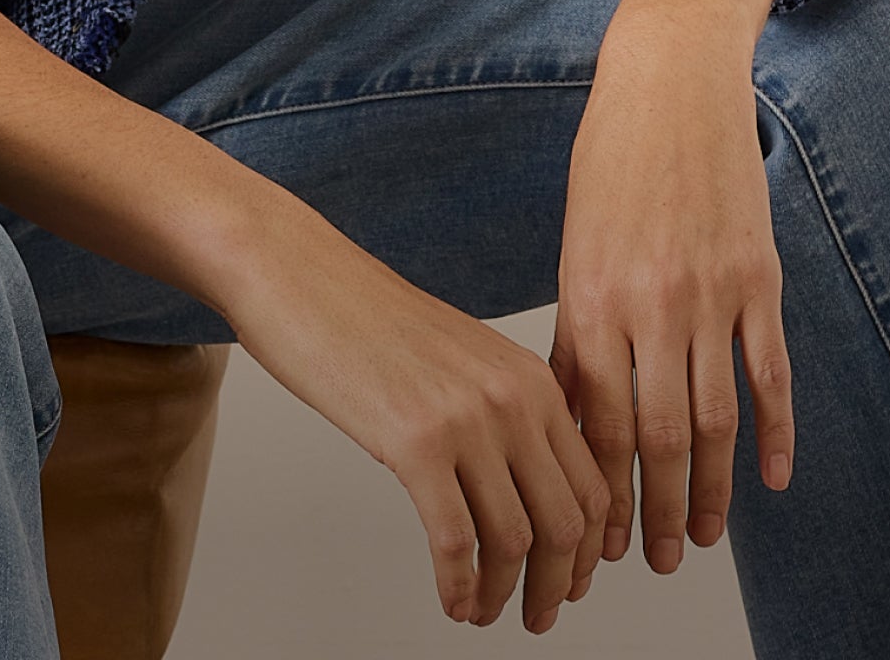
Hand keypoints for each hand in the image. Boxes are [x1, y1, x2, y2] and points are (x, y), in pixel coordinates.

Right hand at [226, 218, 609, 631]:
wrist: (299, 275)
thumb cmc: (365, 315)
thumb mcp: (462, 356)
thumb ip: (503, 409)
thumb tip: (522, 487)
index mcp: (530, 376)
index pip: (590, 483)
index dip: (587, 550)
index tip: (572, 581)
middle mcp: (512, 397)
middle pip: (566, 522)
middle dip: (557, 584)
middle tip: (539, 614)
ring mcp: (466, 420)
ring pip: (516, 541)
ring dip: (506, 594)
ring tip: (484, 611)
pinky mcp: (415, 443)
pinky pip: (457, 542)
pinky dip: (460, 587)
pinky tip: (451, 599)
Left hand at [550, 0, 807, 577]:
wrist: (671, 81)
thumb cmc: (611, 157)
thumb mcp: (578, 238)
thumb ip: (580, 322)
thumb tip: (570, 407)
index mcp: (591, 293)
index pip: (593, 420)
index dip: (598, 488)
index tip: (598, 538)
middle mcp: (650, 301)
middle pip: (655, 435)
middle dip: (654, 509)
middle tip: (656, 559)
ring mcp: (709, 291)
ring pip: (714, 417)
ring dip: (710, 488)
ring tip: (703, 538)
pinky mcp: (758, 278)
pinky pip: (769, 373)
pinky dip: (774, 432)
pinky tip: (772, 478)